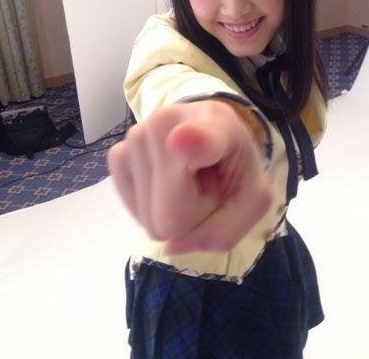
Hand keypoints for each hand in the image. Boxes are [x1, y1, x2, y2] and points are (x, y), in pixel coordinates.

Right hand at [107, 100, 271, 254]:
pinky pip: (130, 207)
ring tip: (186, 178)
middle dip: (189, 216)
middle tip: (203, 186)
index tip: (181, 141)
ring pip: (147, 216)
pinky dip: (148, 206)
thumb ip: (224, 230)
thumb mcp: (251, 201)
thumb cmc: (233, 164)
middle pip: (169, 215)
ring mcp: (136, 137)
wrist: (209, 132)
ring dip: (169, 209)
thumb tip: (169, 245)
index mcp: (216, 127)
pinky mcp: (117, 153)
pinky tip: (163, 182)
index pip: (199, 136)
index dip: (192, 142)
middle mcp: (166, 122)